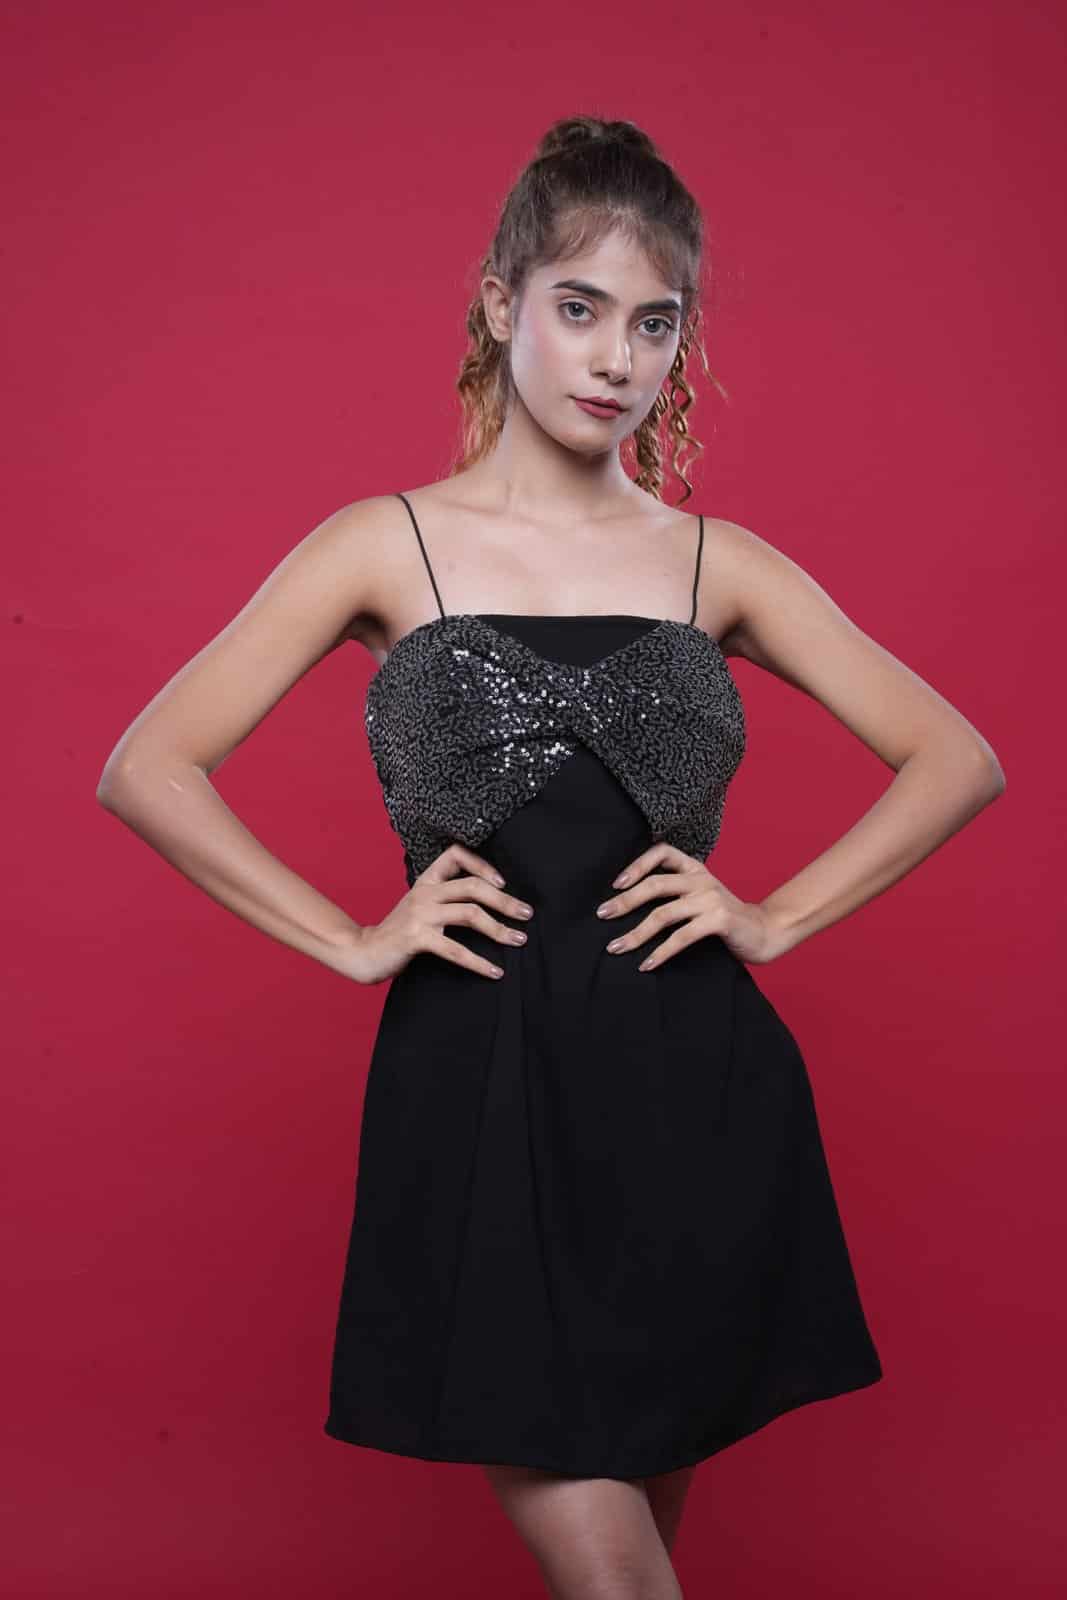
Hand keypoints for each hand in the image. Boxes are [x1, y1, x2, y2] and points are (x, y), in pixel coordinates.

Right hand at [340, 843, 533, 984]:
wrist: (363, 952)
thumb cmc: (398, 932)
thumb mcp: (420, 907)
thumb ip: (445, 900)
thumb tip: (487, 904)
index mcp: (426, 881)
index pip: (455, 854)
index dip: (482, 863)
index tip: (503, 881)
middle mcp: (424, 892)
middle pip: (472, 886)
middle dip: (504, 900)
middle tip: (527, 914)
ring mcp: (420, 914)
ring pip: (469, 913)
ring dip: (498, 928)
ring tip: (519, 940)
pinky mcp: (416, 937)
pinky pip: (455, 949)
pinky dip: (479, 962)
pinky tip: (494, 971)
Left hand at [595, 844, 787, 967]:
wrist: (765, 932)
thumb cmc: (724, 918)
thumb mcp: (700, 897)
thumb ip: (675, 893)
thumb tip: (628, 903)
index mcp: (695, 869)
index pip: (662, 852)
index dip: (636, 865)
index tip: (615, 884)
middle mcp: (702, 879)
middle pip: (655, 885)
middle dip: (625, 902)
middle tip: (603, 915)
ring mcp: (711, 899)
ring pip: (663, 914)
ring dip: (636, 934)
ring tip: (617, 947)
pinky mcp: (719, 920)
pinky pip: (681, 937)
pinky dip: (661, 952)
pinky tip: (647, 964)